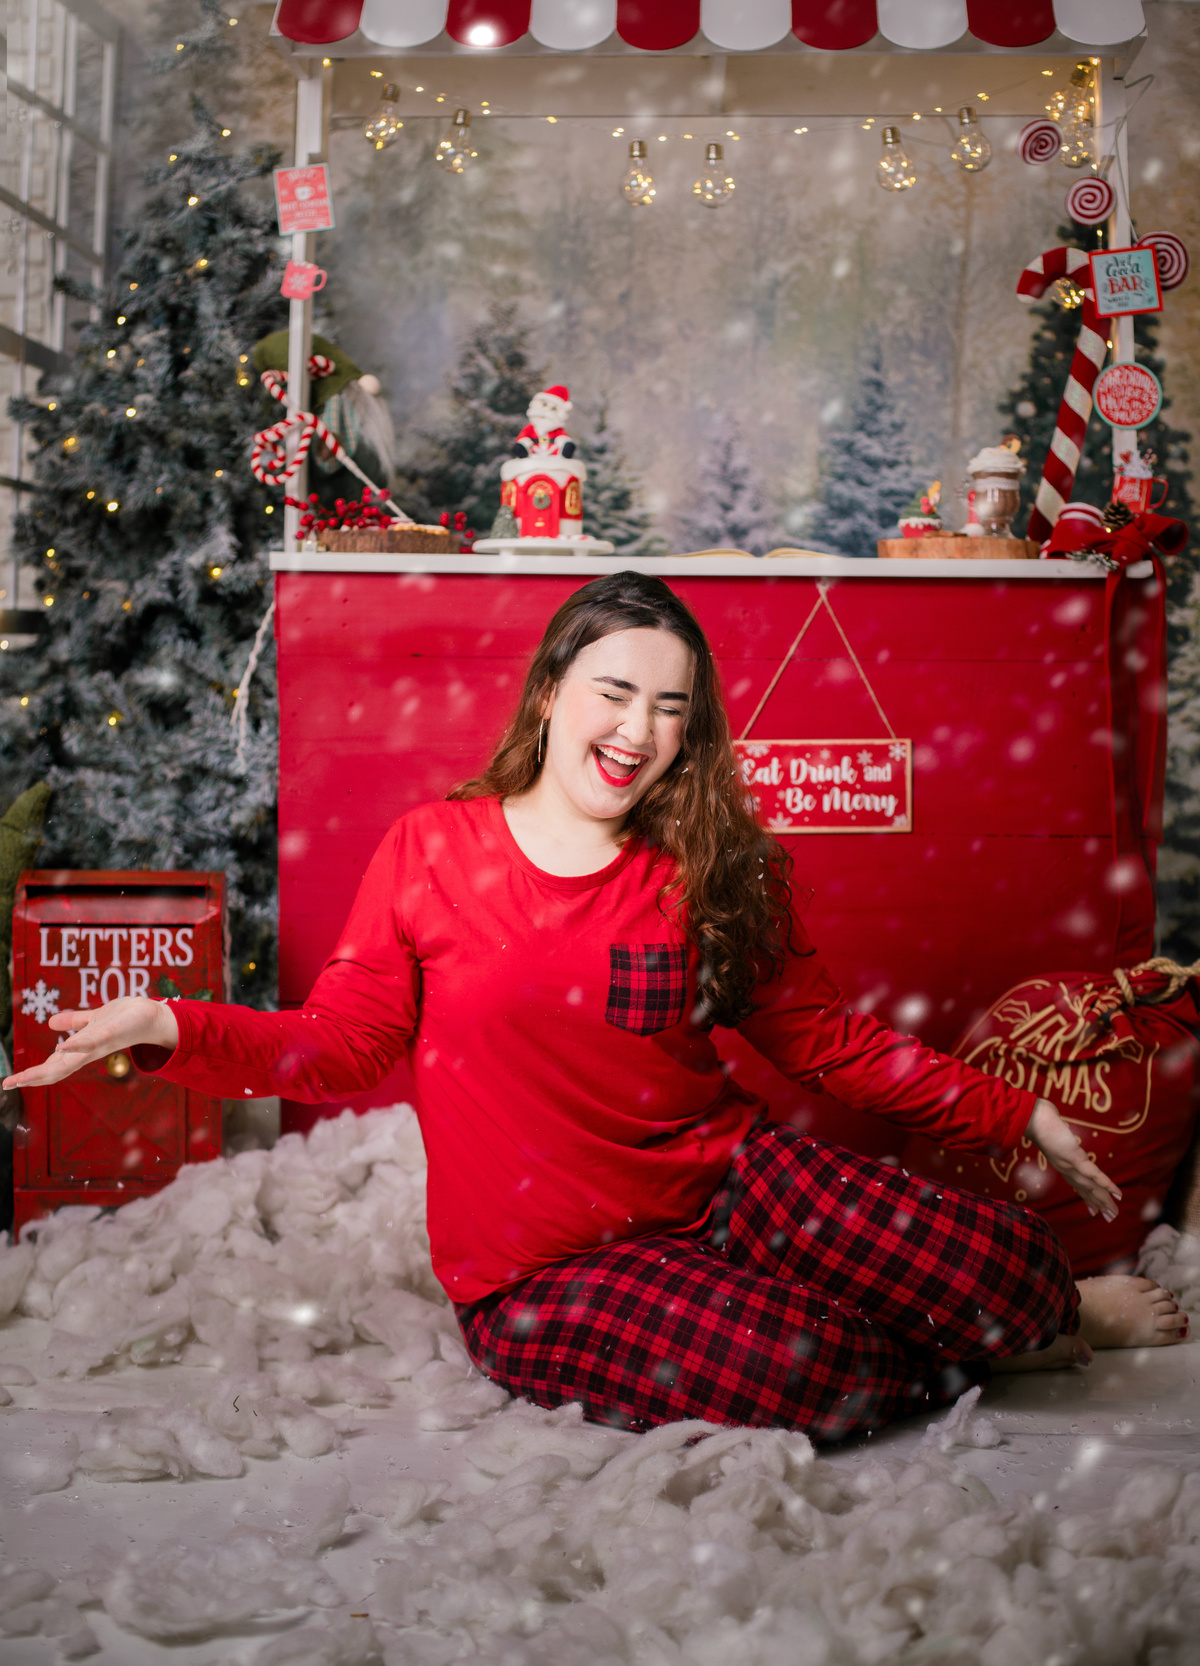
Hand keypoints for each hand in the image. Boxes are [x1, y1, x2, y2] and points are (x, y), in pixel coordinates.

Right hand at [2, 998, 179, 1089]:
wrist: (153, 1016)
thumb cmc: (125, 1019)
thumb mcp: (93, 1019)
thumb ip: (74, 1021)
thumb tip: (50, 1023)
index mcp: (81, 1050)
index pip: (52, 1065)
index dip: (30, 1074)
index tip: (8, 1082)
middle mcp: (88, 1052)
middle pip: (56, 1069)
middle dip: (31, 1077)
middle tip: (8, 1084)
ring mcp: (99, 1045)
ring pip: (70, 1060)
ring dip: (48, 1068)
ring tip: (25, 1076)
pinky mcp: (111, 1034)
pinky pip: (92, 1041)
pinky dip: (76, 1044)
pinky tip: (60, 1046)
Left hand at [1025, 1098, 1120, 1221]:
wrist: (1033, 1117)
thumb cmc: (1042, 1122)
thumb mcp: (1053, 1134)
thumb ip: (1060, 1137)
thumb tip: (1062, 1132)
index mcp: (1062, 1164)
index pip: (1077, 1184)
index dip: (1087, 1198)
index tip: (1094, 1212)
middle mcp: (1066, 1168)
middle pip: (1085, 1189)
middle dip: (1099, 1204)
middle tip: (1111, 1219)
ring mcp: (1070, 1164)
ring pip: (1091, 1187)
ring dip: (1104, 1201)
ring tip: (1115, 1214)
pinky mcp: (1074, 1158)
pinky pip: (1094, 1174)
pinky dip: (1107, 1185)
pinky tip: (1118, 1194)